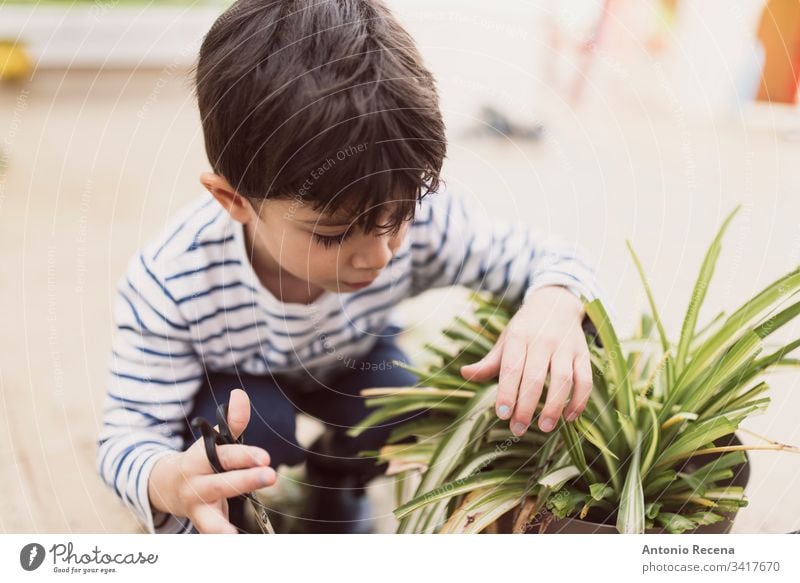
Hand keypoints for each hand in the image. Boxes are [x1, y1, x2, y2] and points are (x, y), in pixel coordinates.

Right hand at [148, 389, 276, 532]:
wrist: (165, 485)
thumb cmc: (201, 460)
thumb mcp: (213, 440)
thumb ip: (232, 421)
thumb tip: (240, 394)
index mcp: (199, 458)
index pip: (223, 455)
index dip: (244, 455)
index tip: (265, 457)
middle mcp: (196, 483)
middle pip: (220, 483)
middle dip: (244, 480)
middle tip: (271, 475)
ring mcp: (196, 506)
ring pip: (209, 517)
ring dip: (222, 525)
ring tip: (234, 536)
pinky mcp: (201, 523)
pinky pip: (211, 534)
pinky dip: (220, 539)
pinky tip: (234, 544)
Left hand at [460, 286, 592, 435]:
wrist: (556, 302)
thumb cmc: (526, 327)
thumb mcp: (506, 339)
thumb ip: (489, 361)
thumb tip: (465, 374)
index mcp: (519, 337)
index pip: (512, 367)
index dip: (507, 392)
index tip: (502, 414)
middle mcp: (543, 340)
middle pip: (536, 377)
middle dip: (527, 406)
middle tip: (518, 429)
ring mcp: (566, 347)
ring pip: (563, 379)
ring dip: (554, 406)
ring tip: (544, 427)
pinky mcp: (583, 354)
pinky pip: (585, 379)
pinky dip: (579, 400)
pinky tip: (569, 417)